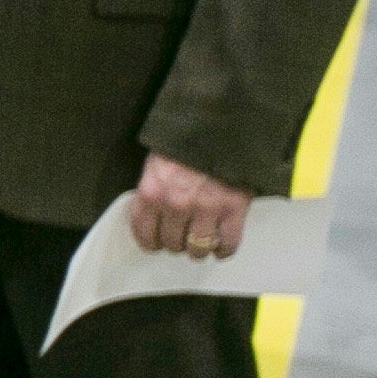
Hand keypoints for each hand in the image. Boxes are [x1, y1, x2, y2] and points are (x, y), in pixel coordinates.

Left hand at [128, 153, 252, 260]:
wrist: (220, 127)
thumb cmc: (185, 143)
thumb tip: (154, 214)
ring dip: (199, 250)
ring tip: (201, 244)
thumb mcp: (157, 163)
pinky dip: (224, 250)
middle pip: (172, 243)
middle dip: (176, 243)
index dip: (150, 242)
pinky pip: (228, 243)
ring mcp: (205, 209)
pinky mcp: (233, 209)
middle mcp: (175, 205)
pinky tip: (222, 248)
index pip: (143, 231)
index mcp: (151, 192)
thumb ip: (154, 190)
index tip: (155, 244)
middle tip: (182, 238)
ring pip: (198, 248)